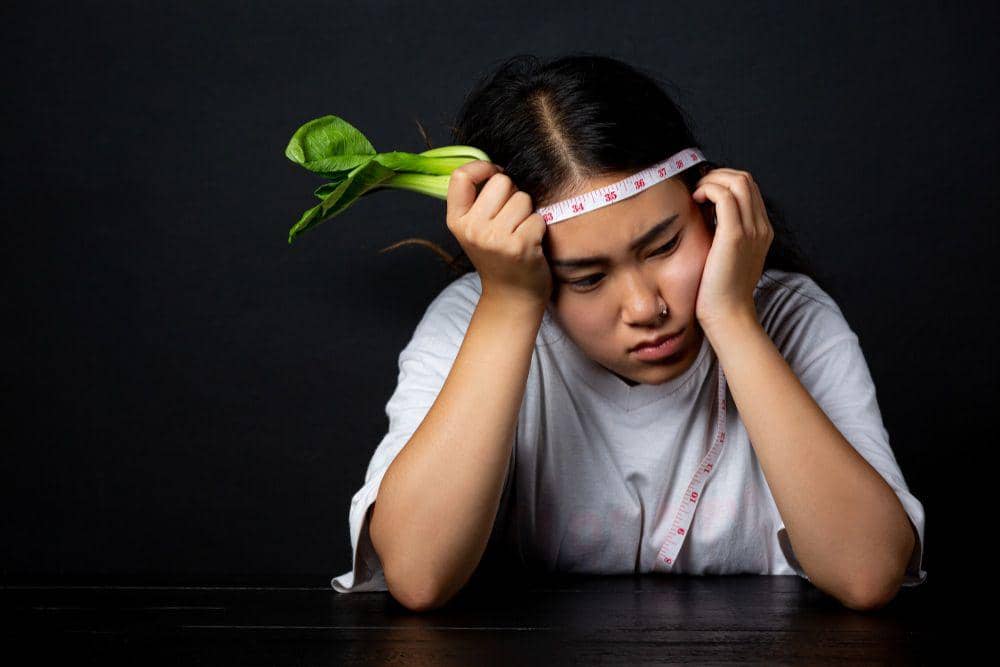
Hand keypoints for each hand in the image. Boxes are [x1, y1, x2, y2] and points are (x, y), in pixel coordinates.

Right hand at [446, 160, 551, 307]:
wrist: (512, 297)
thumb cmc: (498, 258)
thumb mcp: (475, 230)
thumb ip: (477, 200)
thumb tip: (492, 164)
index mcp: (456, 221)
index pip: (461, 175)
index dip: (483, 167)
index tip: (494, 175)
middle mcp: (472, 229)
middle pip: (501, 182)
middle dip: (513, 194)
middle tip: (511, 218)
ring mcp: (495, 239)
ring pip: (523, 198)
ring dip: (528, 213)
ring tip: (520, 233)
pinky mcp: (519, 247)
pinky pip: (537, 217)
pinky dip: (539, 229)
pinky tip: (531, 245)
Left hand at [691, 168, 773, 330]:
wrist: (728, 315)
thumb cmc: (719, 290)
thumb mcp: (726, 256)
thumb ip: (722, 233)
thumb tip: (705, 212)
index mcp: (761, 231)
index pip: (748, 189)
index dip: (724, 181)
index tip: (703, 191)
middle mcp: (761, 227)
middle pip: (746, 179)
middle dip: (718, 175)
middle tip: (696, 188)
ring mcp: (751, 230)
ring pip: (738, 182)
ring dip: (712, 180)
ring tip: (695, 193)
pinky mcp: (735, 236)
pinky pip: (725, 197)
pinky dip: (709, 190)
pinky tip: (695, 201)